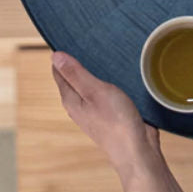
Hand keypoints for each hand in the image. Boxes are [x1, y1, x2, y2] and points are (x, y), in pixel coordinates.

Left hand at [51, 50, 158, 173]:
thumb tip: (55, 56)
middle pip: (73, 79)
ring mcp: (94, 112)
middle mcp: (80, 106)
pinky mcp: (110, 115)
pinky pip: (103, 94)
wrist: (137, 152)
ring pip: (89, 87)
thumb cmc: (117, 123)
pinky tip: (116, 77)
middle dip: (77, 62)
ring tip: (101, 55)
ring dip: (94, 73)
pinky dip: (106, 84)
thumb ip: (76, 74)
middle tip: (85, 42)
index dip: (62, 56)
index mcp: (71, 100)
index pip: (59, 72)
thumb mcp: (95, 91)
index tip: (69, 39)